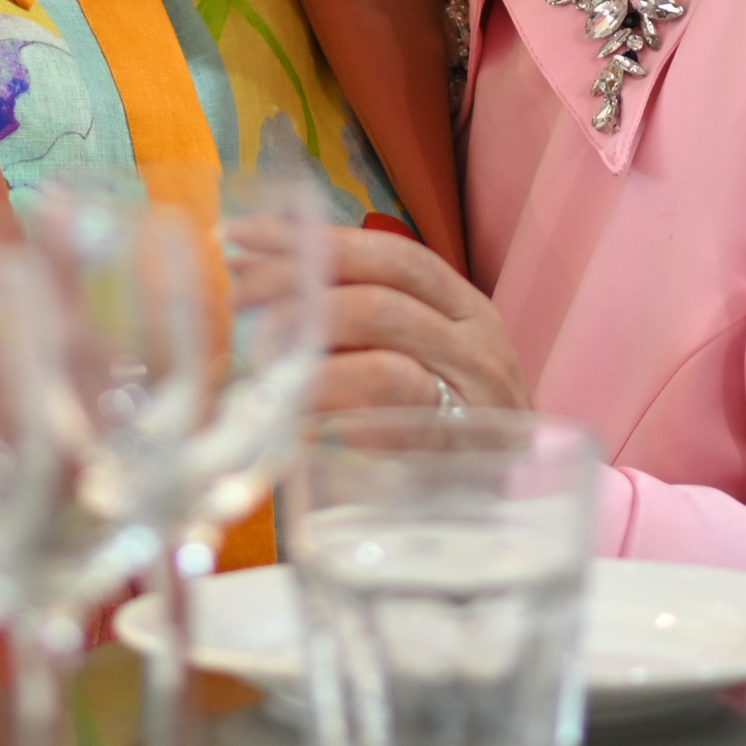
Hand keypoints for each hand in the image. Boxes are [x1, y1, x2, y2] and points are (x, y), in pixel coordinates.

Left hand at [235, 225, 530, 414]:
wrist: (509, 512)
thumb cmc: (444, 437)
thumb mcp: (412, 367)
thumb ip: (352, 329)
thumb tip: (252, 285)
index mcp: (460, 305)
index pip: (384, 251)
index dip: (310, 237)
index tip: (239, 234)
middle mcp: (473, 334)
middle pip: (380, 281)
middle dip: (299, 279)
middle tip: (236, 296)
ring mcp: (472, 384)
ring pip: (384, 323)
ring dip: (309, 330)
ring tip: (256, 350)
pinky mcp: (459, 437)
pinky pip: (392, 394)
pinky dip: (337, 389)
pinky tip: (296, 402)